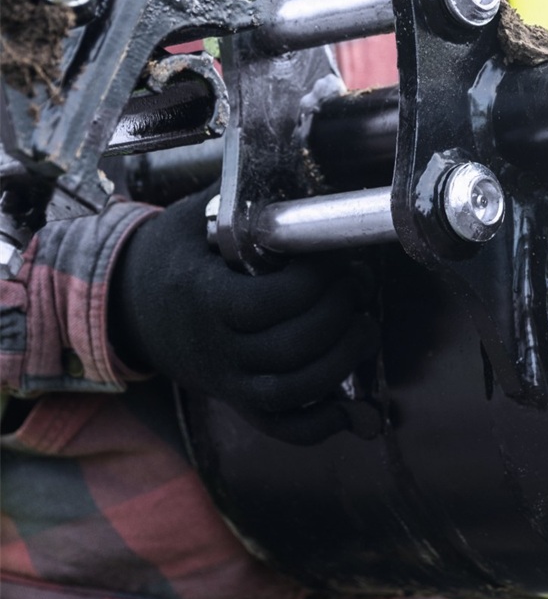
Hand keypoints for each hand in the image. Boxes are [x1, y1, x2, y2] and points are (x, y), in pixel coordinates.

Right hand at [110, 188, 379, 443]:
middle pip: (289, 347)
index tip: (337, 258)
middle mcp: (215, 347)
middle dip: (339, 314)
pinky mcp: (238, 400)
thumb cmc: (175, 256)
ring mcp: (227, 381)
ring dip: (342, 362)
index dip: (314, 283)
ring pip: (291, 390)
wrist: (132, 308)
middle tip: (358, 283)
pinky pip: (280, 428)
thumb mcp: (191, 219)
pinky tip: (351, 406)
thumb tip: (283, 171)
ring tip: (365, 326)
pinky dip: (320, 424)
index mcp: (203, 299)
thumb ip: (237, 199)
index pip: (267, 302)